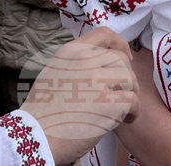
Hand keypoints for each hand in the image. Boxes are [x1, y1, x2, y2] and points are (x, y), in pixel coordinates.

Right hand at [22, 27, 138, 164]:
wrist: (36, 136)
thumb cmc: (42, 111)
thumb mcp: (52, 73)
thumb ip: (74, 64)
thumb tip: (97, 65)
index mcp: (70, 52)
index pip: (104, 33)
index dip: (120, 44)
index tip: (125, 57)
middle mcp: (85, 60)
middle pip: (121, 59)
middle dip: (126, 76)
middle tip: (123, 92)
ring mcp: (97, 81)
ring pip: (130, 78)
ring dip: (131, 93)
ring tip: (124, 108)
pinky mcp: (108, 103)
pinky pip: (133, 100)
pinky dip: (134, 112)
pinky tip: (126, 119)